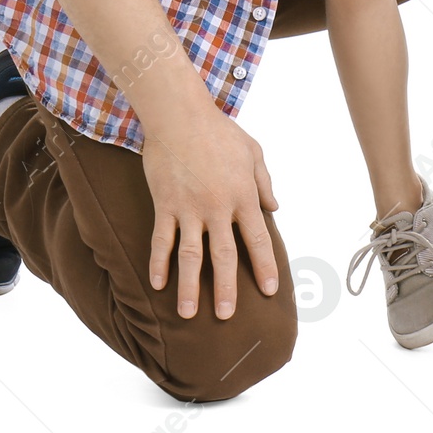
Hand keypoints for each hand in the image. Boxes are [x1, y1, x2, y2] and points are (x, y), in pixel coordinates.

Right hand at [142, 108, 279, 318]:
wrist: (181, 115)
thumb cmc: (220, 131)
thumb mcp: (252, 152)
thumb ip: (264, 181)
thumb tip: (275, 208)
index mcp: (243, 195)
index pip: (258, 238)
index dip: (264, 266)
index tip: (269, 290)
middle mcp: (218, 207)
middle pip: (225, 256)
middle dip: (227, 288)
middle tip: (227, 316)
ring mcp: (189, 208)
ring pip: (191, 256)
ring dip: (190, 286)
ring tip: (188, 313)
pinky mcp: (165, 204)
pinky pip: (161, 240)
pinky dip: (159, 263)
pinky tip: (157, 285)